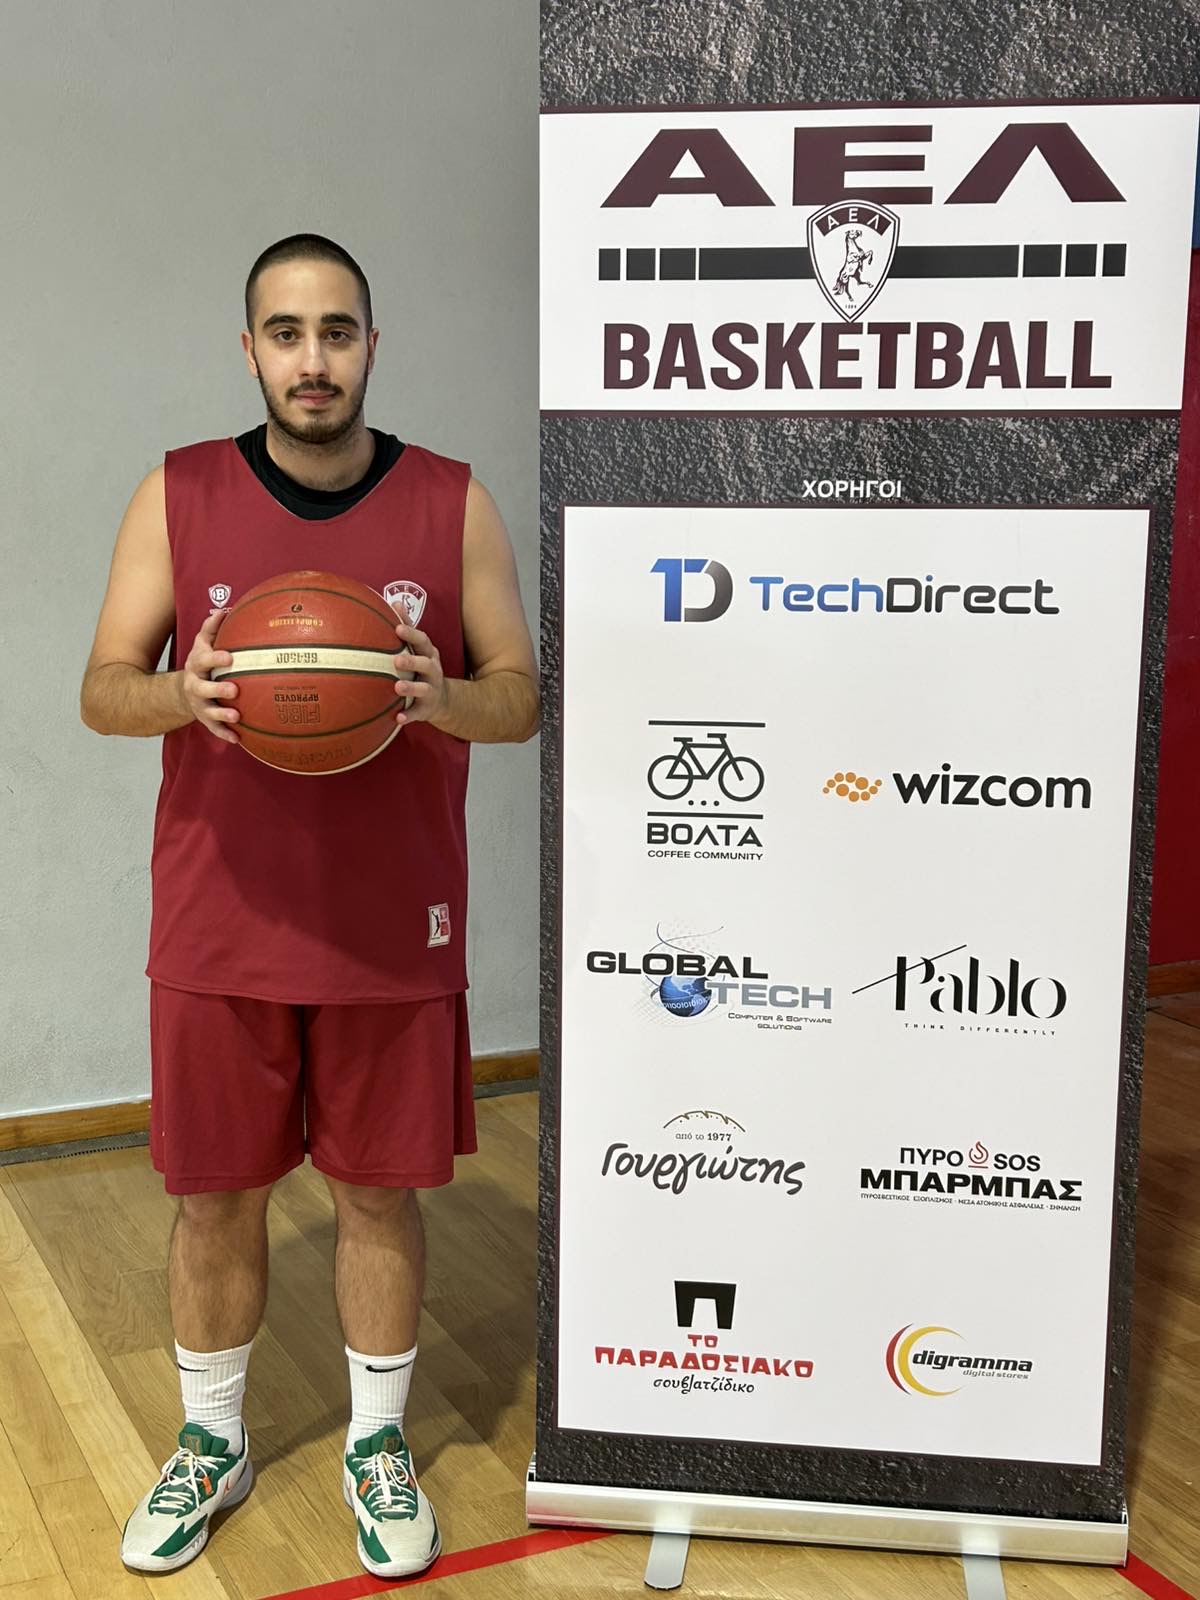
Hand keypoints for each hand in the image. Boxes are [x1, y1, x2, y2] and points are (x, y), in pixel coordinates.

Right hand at [179, 610, 239, 743]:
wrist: (183, 690)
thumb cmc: (202, 662)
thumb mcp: (202, 644)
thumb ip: (211, 629)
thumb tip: (224, 610)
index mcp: (196, 664)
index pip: (203, 659)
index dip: (214, 658)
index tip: (229, 657)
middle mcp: (194, 685)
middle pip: (202, 688)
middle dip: (217, 689)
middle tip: (235, 690)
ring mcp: (198, 704)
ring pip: (207, 711)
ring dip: (221, 715)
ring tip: (237, 717)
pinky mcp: (203, 719)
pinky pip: (213, 729)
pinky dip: (224, 734)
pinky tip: (238, 739)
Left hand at [393, 622, 447, 726]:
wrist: (442, 699)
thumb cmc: (422, 667)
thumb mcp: (419, 648)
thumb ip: (407, 627)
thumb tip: (394, 602)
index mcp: (428, 654)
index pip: (422, 641)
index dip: (411, 634)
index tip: (397, 628)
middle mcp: (433, 671)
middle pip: (426, 664)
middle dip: (412, 661)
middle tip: (396, 659)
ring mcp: (431, 690)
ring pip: (423, 689)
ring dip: (411, 688)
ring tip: (397, 687)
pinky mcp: (427, 708)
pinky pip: (418, 713)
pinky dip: (408, 715)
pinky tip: (398, 718)